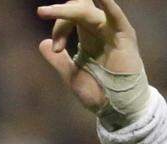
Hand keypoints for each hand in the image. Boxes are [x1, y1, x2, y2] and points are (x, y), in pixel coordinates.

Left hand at [36, 0, 144, 120]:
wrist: (117, 110)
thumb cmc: (99, 93)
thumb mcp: (72, 76)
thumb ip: (58, 61)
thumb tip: (42, 44)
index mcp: (88, 36)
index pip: (70, 18)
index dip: (59, 28)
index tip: (56, 48)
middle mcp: (100, 30)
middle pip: (78, 7)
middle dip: (61, 18)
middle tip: (55, 42)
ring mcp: (112, 31)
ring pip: (89, 10)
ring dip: (68, 10)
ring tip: (49, 12)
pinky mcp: (124, 37)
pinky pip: (115, 16)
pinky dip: (107, 4)